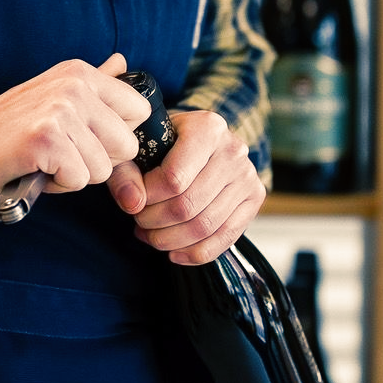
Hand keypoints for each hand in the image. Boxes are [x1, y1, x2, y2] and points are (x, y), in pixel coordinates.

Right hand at [0, 53, 150, 211]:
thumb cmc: (2, 134)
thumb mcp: (50, 99)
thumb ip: (91, 87)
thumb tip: (122, 64)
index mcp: (79, 73)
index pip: (139, 111)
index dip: (114, 138)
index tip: (81, 140)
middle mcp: (74, 85)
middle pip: (127, 145)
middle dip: (97, 162)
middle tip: (58, 154)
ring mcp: (60, 110)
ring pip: (104, 168)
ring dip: (73, 176)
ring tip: (42, 161)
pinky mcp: (45, 140)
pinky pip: (79, 180)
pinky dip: (56, 186)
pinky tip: (33, 170)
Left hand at [108, 109, 265, 266]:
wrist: (202, 138)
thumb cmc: (168, 141)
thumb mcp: (142, 145)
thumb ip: (127, 172)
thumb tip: (131, 203)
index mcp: (207, 128)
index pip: (173, 179)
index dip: (147, 198)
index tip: (134, 200)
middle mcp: (233, 150)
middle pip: (188, 206)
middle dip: (155, 222)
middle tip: (139, 222)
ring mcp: (247, 176)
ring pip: (205, 226)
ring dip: (171, 240)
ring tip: (151, 236)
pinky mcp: (255, 197)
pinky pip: (226, 238)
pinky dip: (196, 253)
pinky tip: (174, 253)